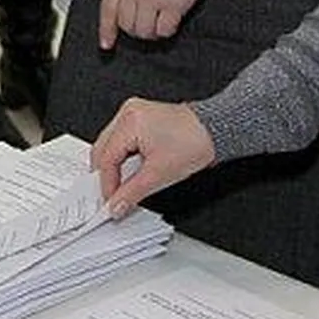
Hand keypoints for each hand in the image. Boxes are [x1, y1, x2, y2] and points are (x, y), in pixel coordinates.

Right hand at [91, 98, 214, 219]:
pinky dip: (123, 157)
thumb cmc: (195, 143)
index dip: (107, 184)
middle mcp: (128, 113)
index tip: (111, 202)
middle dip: (107, 175)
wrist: (215, 131)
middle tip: (113, 197)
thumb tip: (117, 206)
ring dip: (115, 167)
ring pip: (111, 145)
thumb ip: (132, 193)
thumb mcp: (160, 175)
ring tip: (123, 186)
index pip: (106, 158)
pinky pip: (121, 139)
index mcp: (130, 122)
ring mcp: (133, 113)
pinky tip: (130, 171)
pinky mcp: (140, 118)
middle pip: (103, 150)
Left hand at [97, 0, 222, 48]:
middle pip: (125, 22)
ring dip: (152, 31)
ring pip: (143, 30)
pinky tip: (173, 22)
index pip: (108, 6)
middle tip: (147, 26)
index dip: (106, 28)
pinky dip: (168, 30)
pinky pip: (164, 30)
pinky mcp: (172, 5)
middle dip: (135, 28)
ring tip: (161, 24)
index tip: (107, 42)